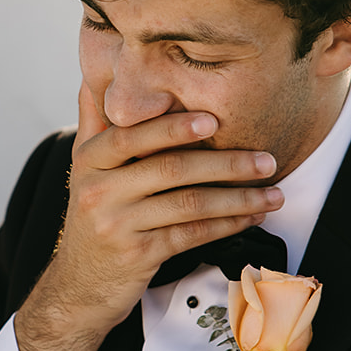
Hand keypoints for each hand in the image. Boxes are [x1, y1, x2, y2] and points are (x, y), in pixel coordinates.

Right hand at [13, 85, 281, 350]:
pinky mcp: (138, 255)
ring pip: (188, 204)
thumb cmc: (93, 216)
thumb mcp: (84, 166)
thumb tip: (98, 66)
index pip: (133, 136)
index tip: (214, 120)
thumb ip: (96, 118)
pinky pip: (191, 235)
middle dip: (225, 163)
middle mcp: (99, 190)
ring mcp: (117, 225)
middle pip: (170, 169)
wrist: (77, 284)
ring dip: (238, 198)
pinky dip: (226, 225)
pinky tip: (251, 217)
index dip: (173, 127)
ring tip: (273, 193)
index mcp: (89, 159)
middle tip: (267, 159)